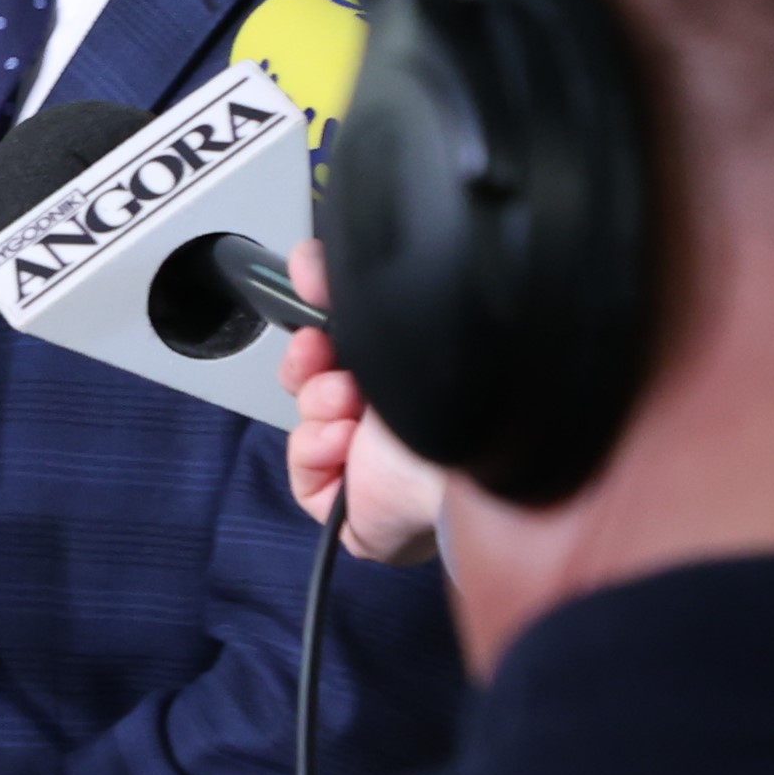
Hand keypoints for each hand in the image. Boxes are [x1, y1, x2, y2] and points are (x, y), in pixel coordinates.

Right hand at [279, 240, 445, 566]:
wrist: (466, 453)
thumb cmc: (460, 388)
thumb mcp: (396, 320)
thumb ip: (349, 286)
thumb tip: (309, 262)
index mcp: (421, 376)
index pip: (352, 349)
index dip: (322, 331)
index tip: (314, 309)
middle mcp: (402, 419)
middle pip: (321, 383)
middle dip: (311, 363)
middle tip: (320, 352)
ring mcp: (378, 469)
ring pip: (310, 426)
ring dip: (317, 406)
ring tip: (348, 403)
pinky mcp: (356, 513)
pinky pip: (306, 478)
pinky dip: (312, 453)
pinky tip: (342, 442)